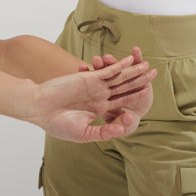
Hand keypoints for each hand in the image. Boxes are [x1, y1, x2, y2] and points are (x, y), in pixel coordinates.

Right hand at [32, 54, 155, 141]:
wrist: (39, 109)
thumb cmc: (57, 124)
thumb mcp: (83, 133)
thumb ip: (103, 132)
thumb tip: (121, 129)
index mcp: (97, 110)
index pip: (121, 104)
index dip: (135, 100)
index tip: (148, 96)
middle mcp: (98, 97)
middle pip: (124, 88)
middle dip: (140, 82)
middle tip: (155, 74)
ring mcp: (94, 87)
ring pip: (118, 78)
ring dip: (133, 71)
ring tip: (148, 66)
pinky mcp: (88, 78)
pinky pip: (106, 71)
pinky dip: (119, 66)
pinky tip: (131, 61)